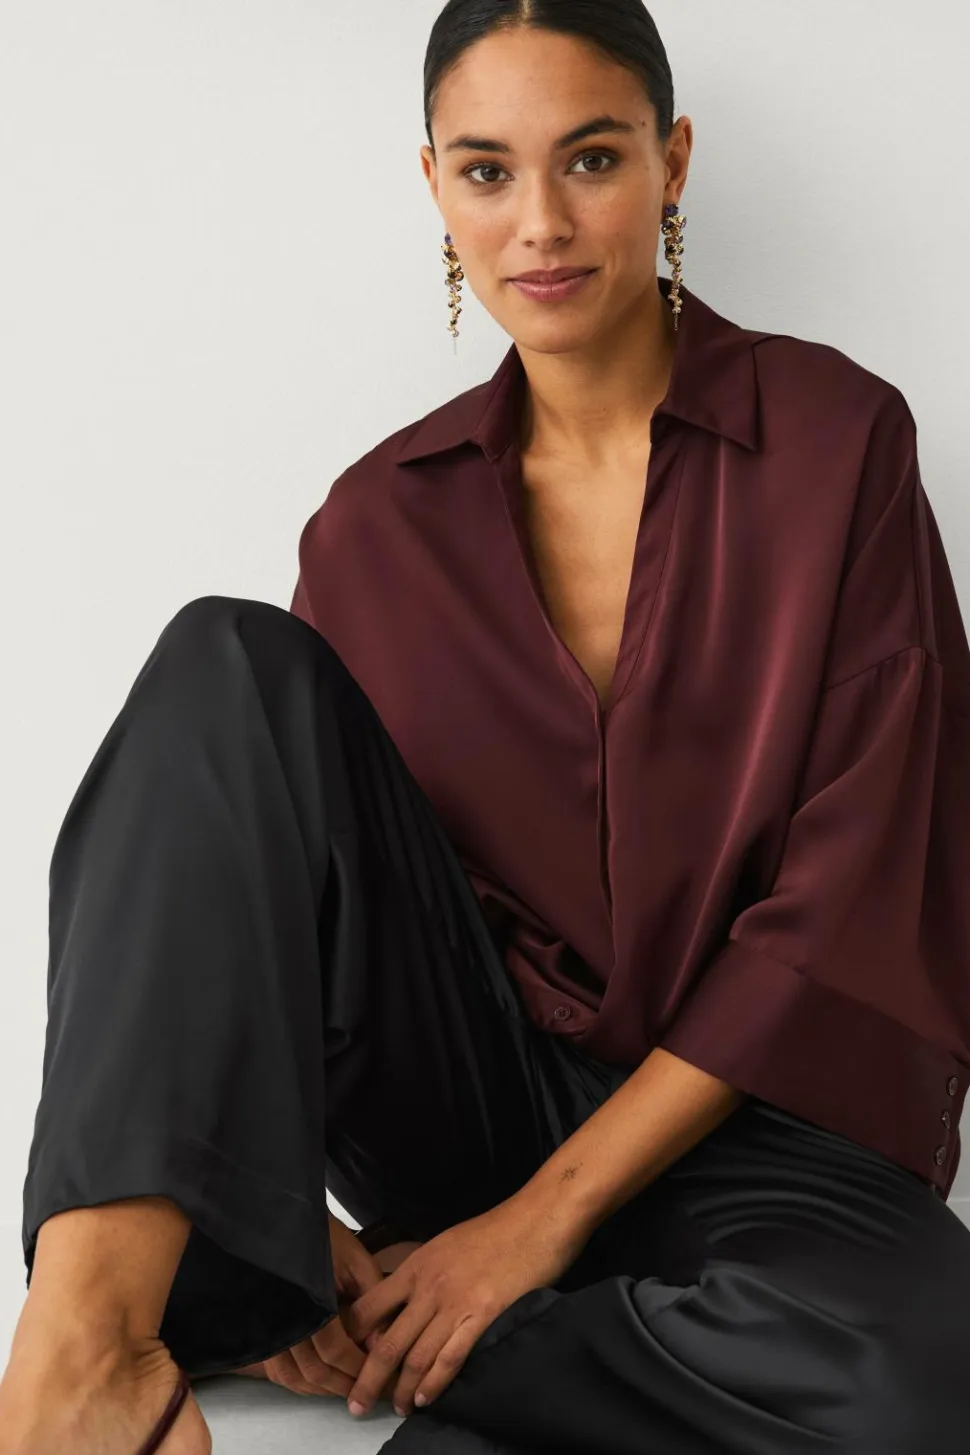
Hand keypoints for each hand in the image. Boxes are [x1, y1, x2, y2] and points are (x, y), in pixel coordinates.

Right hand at [231, 1213, 399, 1399]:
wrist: (279, 1215)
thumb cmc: (322, 1234)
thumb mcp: (355, 1258)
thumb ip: (372, 1301)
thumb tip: (380, 1345)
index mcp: (310, 1298)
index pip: (334, 1350)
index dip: (357, 1369)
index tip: (377, 1378)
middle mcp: (285, 1317)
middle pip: (313, 1370)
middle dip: (342, 1386)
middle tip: (366, 1393)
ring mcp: (268, 1324)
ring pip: (290, 1376)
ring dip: (318, 1390)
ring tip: (343, 1390)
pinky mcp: (260, 1326)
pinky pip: (274, 1368)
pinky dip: (296, 1381)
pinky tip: (315, 1380)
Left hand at [340, 1196, 588, 1418]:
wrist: (535, 1220)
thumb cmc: (493, 1232)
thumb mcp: (445, 1246)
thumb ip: (424, 1275)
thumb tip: (406, 1304)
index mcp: (415, 1266)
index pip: (369, 1307)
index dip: (352, 1339)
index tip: (345, 1360)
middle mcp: (428, 1286)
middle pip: (387, 1342)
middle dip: (368, 1379)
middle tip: (356, 1404)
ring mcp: (454, 1302)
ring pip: (416, 1357)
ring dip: (402, 1389)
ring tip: (397, 1408)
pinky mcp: (482, 1316)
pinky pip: (450, 1358)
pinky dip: (434, 1383)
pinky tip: (425, 1399)